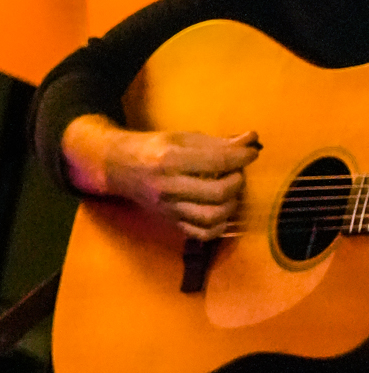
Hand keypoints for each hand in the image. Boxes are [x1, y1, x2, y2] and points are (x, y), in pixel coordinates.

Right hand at [61, 113, 259, 238]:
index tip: (252, 152)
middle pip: (217, 192)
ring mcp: (169, 208)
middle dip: (237, 181)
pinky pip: (202, 234)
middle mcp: (169, 186)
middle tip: (238, 172)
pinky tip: (222, 211)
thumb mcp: (181, 138)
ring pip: (212, 217)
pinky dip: (220, 226)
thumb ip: (216, 142)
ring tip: (231, 191)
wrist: (119, 167)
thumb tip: (251, 140)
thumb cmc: (153, 148)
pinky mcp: (171, 223)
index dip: (241, 156)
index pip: (216, 160)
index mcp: (170, 158)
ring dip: (231, 204)